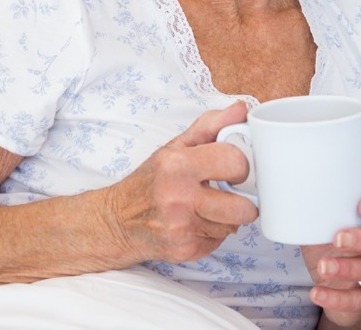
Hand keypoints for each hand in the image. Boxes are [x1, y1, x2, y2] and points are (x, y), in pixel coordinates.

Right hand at [104, 101, 259, 263]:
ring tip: (208, 206)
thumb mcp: (175, 146)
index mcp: (178, 166)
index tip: (235, 168)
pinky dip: (214, 233)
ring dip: (227, 217)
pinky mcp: (184, 251)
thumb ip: (211, 126)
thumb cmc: (150, 181)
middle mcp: (179, 198)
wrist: (117, 222)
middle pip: (243, 207)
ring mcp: (182, 228)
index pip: (236, 163)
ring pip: (233, 226)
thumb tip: (241, 109)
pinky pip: (220, 241)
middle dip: (242, 199)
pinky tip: (197, 222)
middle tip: (229, 192)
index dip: (242, 165)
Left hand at [303, 195, 360, 328]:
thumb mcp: (320, 231)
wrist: (335, 291)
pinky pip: (357, 300)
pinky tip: (317, 292)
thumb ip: (312, 214)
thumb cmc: (329, 252)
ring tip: (323, 267)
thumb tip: (283, 193)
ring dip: (347, 267)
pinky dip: (336, 298)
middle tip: (338, 238)